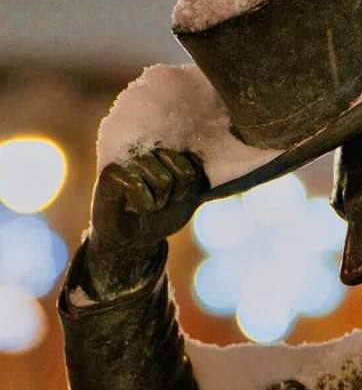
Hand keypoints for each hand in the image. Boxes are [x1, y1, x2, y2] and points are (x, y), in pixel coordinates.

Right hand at [86, 149, 208, 296]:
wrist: (133, 240)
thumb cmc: (161, 216)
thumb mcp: (189, 198)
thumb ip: (202, 180)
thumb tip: (222, 168)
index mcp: (169, 152)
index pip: (193, 164)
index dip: (188, 188)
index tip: (176, 197)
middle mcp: (150, 149)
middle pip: (181, 172)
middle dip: (174, 195)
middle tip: (159, 201)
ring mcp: (130, 158)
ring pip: (162, 180)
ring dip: (157, 202)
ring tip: (145, 203)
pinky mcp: (112, 171)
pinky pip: (137, 185)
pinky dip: (141, 205)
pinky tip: (132, 207)